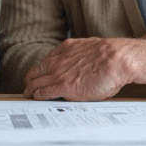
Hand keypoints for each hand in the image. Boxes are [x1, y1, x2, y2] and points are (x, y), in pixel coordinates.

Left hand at [23, 37, 145, 101]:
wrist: (117, 60)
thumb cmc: (110, 56)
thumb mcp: (89, 48)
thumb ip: (79, 55)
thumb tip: (81, 63)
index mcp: (64, 49)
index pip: (45, 61)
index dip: (40, 70)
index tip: (38, 75)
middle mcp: (58, 60)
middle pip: (35, 71)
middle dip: (30, 80)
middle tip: (28, 86)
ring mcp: (59, 73)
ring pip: (36, 82)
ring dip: (30, 89)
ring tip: (28, 94)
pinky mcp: (63, 86)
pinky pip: (44, 92)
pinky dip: (38, 95)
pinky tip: (36, 98)